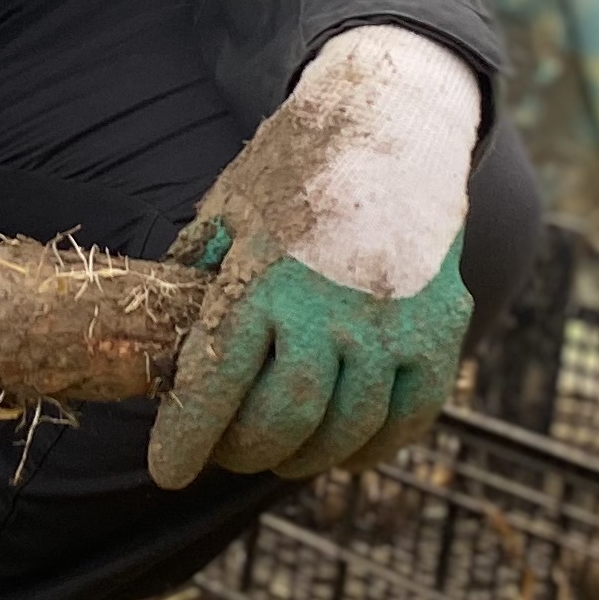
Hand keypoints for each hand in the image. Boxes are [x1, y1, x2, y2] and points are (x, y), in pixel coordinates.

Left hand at [150, 26, 479, 487]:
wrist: (393, 127)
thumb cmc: (298, 170)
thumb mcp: (228, 210)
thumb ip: (197, 272)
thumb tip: (160, 327)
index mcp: (263, 281)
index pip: (215, 385)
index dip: (187, 439)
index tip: (167, 471)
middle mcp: (329, 310)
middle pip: (285, 420)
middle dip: (247, 452)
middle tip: (228, 455)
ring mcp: (391, 324)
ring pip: (348, 428)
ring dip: (308, 456)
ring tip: (283, 455)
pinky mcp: (438, 330)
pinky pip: (410, 415)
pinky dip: (376, 447)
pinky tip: (348, 452)